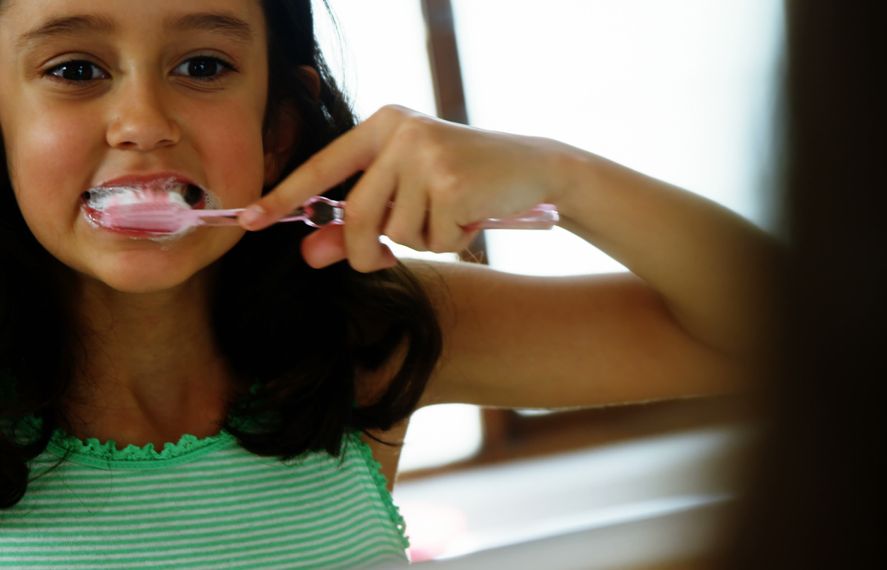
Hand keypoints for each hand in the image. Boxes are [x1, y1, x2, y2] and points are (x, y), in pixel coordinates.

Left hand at [239, 105, 566, 270]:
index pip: (322, 167)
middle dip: (365, 251)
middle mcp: (399, 132)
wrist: (535, 166)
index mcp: (381, 125)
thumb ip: (357, 221)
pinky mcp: (454, 181)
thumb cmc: (465, 181)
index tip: (247, 220)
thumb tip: (311, 255)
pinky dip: (454, 241)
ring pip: (397, 233)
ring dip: (424, 241)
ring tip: (453, 214)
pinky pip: (435, 240)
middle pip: (357, 215)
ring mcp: (427, 154)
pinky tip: (474, 215)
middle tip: (383, 259)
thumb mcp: (408, 195)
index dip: (284, 197)